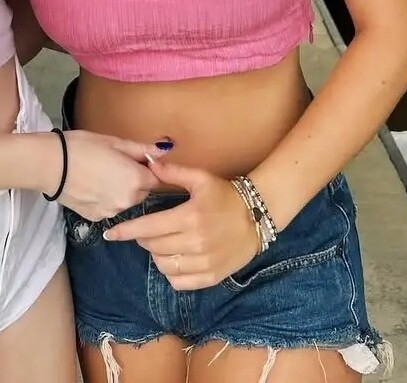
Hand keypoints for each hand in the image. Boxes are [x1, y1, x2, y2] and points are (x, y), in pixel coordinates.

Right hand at [42, 131, 163, 220]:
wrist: (50, 166)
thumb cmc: (83, 147)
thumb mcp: (116, 142)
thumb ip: (142, 150)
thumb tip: (165, 150)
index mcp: (136, 180)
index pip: (157, 178)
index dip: (149, 168)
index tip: (138, 160)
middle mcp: (127, 201)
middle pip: (143, 192)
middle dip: (137, 181)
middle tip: (117, 165)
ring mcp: (111, 212)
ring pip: (127, 202)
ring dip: (122, 191)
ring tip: (103, 175)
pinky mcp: (96, 218)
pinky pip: (110, 208)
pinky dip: (107, 200)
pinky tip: (93, 187)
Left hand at [103, 159, 259, 289]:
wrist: (257, 217)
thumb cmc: (225, 195)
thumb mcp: (201, 179)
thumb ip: (173, 173)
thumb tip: (149, 164)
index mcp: (190, 217)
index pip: (148, 228)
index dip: (126, 231)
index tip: (110, 234)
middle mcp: (195, 243)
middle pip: (153, 247)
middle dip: (144, 238)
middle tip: (148, 230)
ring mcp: (203, 263)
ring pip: (163, 266)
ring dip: (156, 255)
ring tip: (162, 243)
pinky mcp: (210, 277)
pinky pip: (178, 282)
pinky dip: (171, 272)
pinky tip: (174, 258)